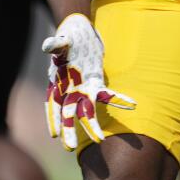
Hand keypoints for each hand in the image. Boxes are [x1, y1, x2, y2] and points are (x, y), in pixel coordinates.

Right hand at [42, 14, 135, 148]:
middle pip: (67, 113)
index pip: (52, 104)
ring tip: (99, 141)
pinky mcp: (95, 83)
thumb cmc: (68, 36)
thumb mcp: (62, 39)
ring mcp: (82, 89)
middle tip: (70, 148)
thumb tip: (47, 46)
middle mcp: (68, 90)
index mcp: (56, 83)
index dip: (53, 118)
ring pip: (85, 111)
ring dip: (91, 126)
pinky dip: (118, 100)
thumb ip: (56, 44)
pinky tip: (131, 105)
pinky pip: (106, 95)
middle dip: (68, 130)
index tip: (54, 134)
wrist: (79, 31)